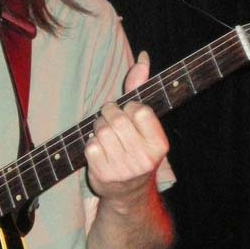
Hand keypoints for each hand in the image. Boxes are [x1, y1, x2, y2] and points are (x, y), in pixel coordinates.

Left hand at [84, 51, 168, 207]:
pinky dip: (91, 144)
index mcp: (159, 144)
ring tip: (105, 136)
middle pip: (117, 119)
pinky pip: (90, 145)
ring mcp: (124, 168)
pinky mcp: (103, 174)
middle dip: (109, 115)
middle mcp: (144, 158)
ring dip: (99, 128)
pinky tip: (99, 151)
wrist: (128, 192)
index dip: (129, 108)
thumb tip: (142, 57)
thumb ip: (140, 89)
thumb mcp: (144, 123)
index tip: (129, 114)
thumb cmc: (136, 147)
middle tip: (112, 122)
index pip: (139, 110)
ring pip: (101, 131)